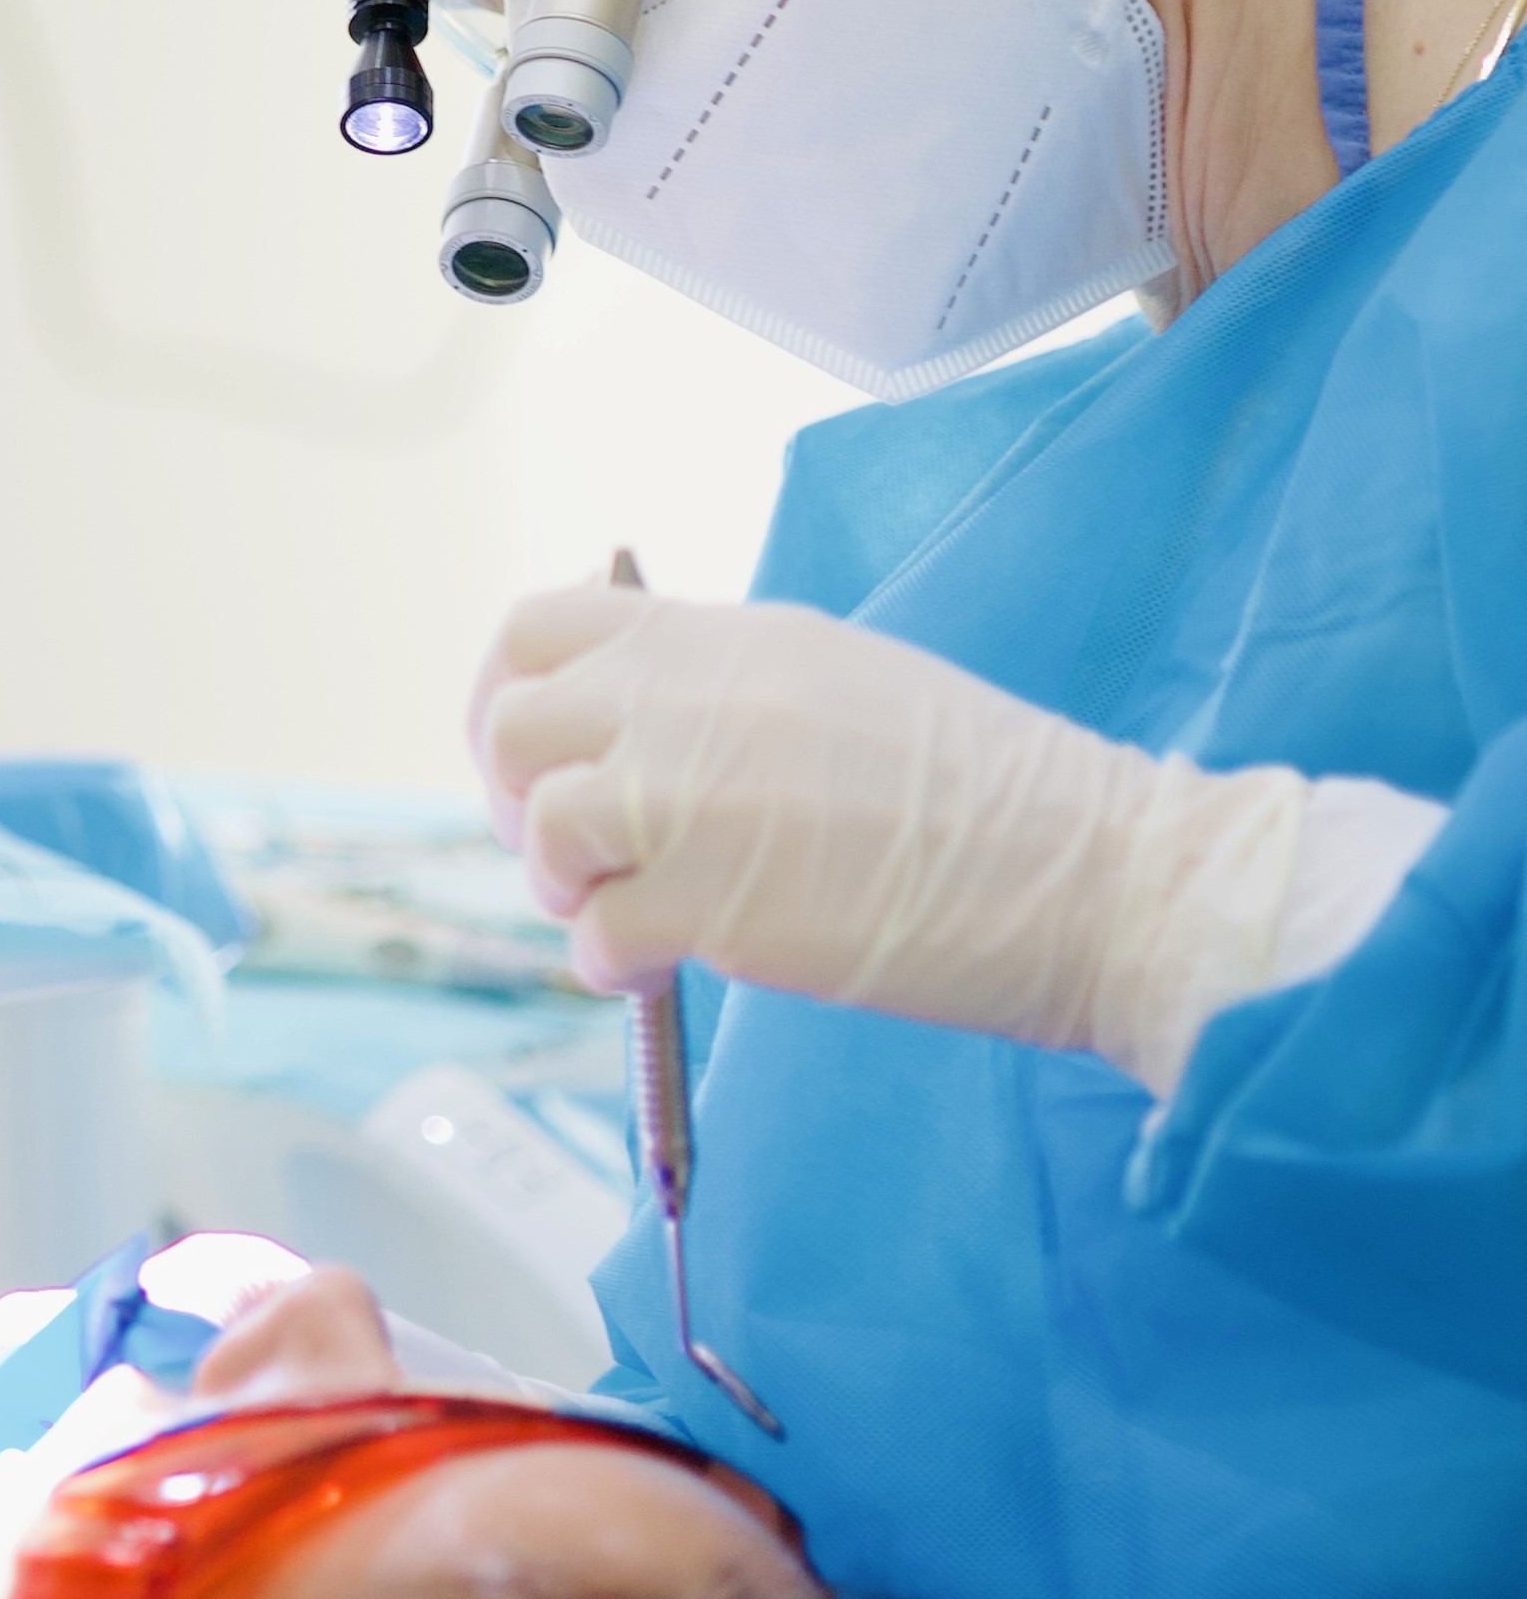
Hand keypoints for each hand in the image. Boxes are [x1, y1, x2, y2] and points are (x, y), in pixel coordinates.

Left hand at [470, 574, 1445, 1091]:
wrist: (1092, 870)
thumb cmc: (992, 796)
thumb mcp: (839, 684)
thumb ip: (724, 697)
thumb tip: (634, 739)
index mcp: (724, 639)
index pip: (537, 627)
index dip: (507, 699)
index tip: (538, 762)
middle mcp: (690, 699)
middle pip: (509, 726)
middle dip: (518, 800)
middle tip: (579, 859)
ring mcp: (691, 796)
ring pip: (539, 828)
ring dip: (566, 888)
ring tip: (634, 917)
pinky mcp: (708, 902)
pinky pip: (592, 935)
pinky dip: (610, 964)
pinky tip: (667, 971)